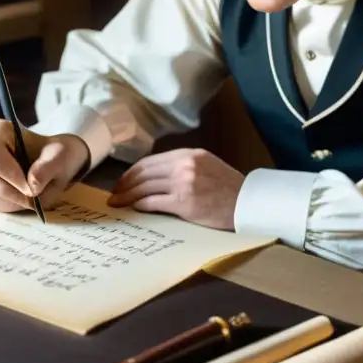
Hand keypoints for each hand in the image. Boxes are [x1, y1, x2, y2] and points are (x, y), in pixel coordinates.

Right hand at [0, 120, 90, 213]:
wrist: (45, 161)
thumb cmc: (51, 154)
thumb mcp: (60, 156)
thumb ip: (48, 167)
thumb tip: (32, 186)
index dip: (12, 176)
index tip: (32, 191)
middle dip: (13, 195)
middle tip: (34, 201)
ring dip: (10, 203)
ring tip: (29, 198)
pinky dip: (3, 207)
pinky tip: (18, 200)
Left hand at [107, 149, 244, 230]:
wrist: (248, 204)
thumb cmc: (229, 189)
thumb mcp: (207, 166)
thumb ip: (184, 166)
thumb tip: (156, 177)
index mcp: (189, 154)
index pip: (151, 161)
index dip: (132, 172)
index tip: (122, 181)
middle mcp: (184, 164)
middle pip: (144, 173)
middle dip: (124, 184)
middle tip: (114, 193)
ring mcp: (183, 183)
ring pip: (144, 187)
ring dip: (127, 196)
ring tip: (118, 203)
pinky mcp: (184, 202)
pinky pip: (153, 202)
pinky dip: (140, 205)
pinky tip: (134, 208)